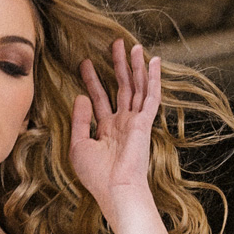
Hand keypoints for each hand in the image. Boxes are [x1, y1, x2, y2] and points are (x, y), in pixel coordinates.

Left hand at [70, 39, 161, 216]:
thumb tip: (81, 97)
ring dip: (135, 66)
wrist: (115, 190)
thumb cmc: (96, 176)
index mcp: (107, 130)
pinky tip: (155, 61)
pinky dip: (154, 79)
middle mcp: (123, 123)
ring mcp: (135, 122)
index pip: (100, 98)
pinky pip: (151, 96)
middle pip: (121, 87)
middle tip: (114, 43)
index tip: (85, 63)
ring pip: (137, 87)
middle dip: (117, 65)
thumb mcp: (79, 145)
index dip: (93, 80)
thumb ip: (80, 120)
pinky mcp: (145, 123)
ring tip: (133, 45)